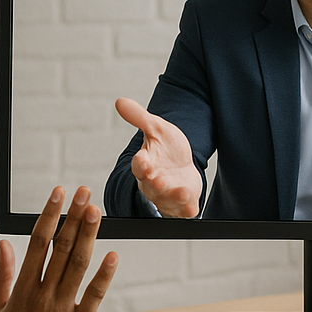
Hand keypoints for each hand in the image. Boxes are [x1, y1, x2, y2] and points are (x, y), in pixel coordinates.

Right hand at [0, 185, 118, 311]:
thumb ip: (0, 276)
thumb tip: (2, 244)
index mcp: (21, 290)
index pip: (36, 243)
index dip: (49, 216)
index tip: (58, 194)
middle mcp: (42, 295)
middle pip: (60, 248)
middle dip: (73, 216)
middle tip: (84, 192)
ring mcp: (61, 309)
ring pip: (77, 265)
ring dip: (88, 236)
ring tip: (97, 211)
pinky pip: (93, 296)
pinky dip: (103, 276)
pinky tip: (112, 255)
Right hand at [115, 97, 202, 217]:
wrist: (182, 165)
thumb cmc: (166, 149)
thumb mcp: (157, 129)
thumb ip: (139, 117)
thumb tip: (119, 101)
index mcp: (146, 165)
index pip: (139, 166)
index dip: (140, 163)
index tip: (141, 159)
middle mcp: (154, 183)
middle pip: (151, 186)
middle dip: (155, 183)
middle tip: (158, 179)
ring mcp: (168, 195)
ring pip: (167, 200)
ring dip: (173, 197)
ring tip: (181, 192)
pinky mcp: (183, 203)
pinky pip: (183, 210)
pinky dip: (186, 209)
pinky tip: (191, 208)